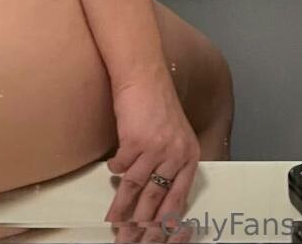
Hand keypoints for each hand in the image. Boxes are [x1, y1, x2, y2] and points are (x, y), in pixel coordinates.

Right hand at [105, 73, 199, 242]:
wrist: (144, 75)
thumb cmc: (157, 102)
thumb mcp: (175, 133)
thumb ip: (170, 161)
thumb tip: (157, 191)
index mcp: (189, 155)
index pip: (178, 198)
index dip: (165, 221)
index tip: (155, 236)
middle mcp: (175, 155)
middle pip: (155, 199)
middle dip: (141, 224)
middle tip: (129, 240)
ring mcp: (156, 149)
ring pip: (135, 187)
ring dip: (121, 206)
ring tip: (113, 220)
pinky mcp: (135, 141)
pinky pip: (122, 165)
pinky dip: (115, 169)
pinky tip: (112, 170)